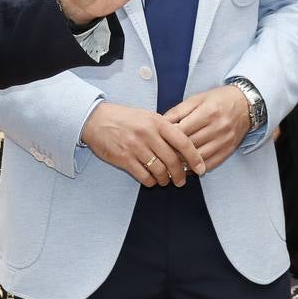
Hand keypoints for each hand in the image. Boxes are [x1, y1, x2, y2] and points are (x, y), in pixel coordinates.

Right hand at [81, 102, 205, 187]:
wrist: (96, 119)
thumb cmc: (125, 118)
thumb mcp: (148, 116)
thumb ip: (165, 129)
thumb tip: (184, 146)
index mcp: (157, 122)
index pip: (183, 142)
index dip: (195, 157)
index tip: (201, 168)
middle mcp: (148, 134)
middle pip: (173, 160)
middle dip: (180, 174)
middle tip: (181, 180)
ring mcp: (136, 147)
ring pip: (159, 171)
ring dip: (165, 180)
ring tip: (166, 180)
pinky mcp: (124, 159)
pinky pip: (144, 176)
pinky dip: (151, 181)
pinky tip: (151, 180)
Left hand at [163, 84, 251, 173]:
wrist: (246, 105)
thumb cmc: (218, 99)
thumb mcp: (197, 99)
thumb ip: (178, 111)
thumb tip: (160, 123)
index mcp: (208, 112)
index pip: (182, 131)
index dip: (168, 137)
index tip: (158, 139)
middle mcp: (217, 128)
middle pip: (189, 145)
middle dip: (173, 150)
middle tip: (161, 154)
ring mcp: (224, 141)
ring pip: (198, 158)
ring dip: (183, 162)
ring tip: (171, 161)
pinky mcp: (228, 151)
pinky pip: (210, 164)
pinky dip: (196, 168)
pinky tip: (187, 166)